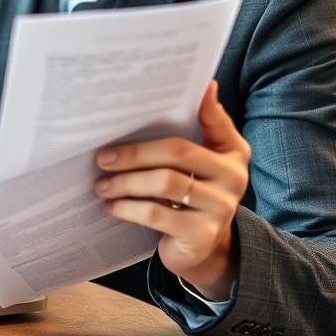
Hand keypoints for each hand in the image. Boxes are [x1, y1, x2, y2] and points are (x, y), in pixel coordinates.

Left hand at [94, 80, 249, 300]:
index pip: (212, 121)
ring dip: (125, 182)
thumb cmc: (192, 196)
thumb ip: (201, 128)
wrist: (201, 249)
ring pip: (164, 183)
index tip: (165, 92)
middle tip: (102, 157)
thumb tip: (206, 86)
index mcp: (232, 153)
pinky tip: (111, 206)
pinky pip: (157, 214)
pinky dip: (128, 208)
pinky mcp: (201, 234)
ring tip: (101, 184)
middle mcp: (233, 178)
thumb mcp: (200, 164)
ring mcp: (220, 208)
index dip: (199, 105)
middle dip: (134, 152)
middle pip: (177, 152)